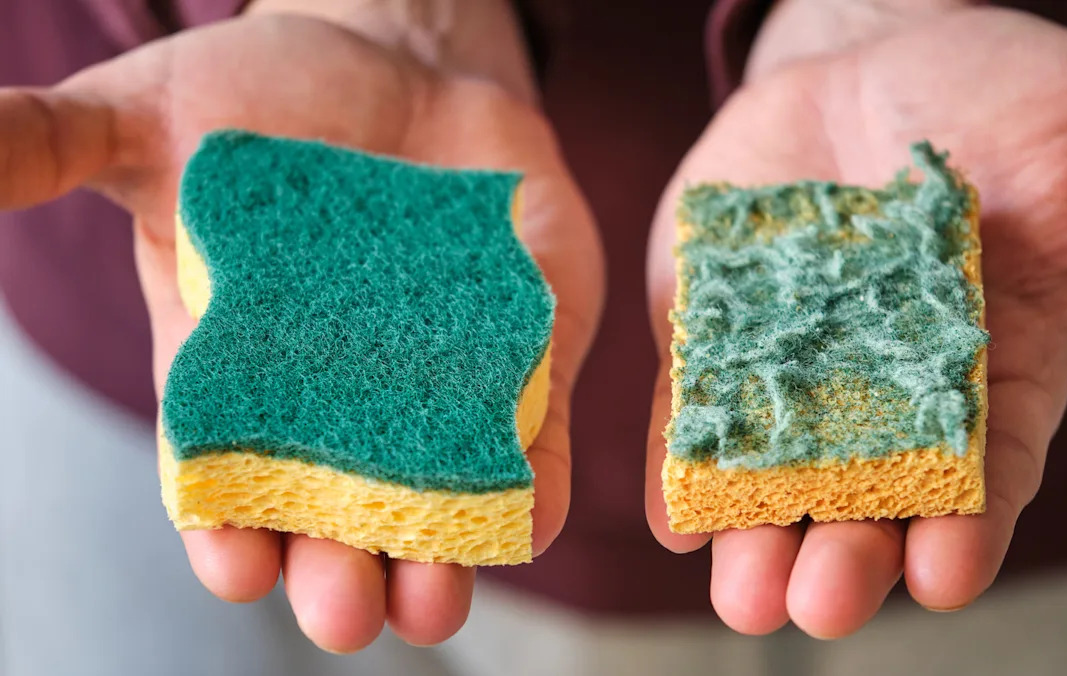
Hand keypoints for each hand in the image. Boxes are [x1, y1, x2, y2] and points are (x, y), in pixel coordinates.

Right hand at [0, 5, 601, 652]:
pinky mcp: (521, 359)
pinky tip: (530, 521)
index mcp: (241, 372)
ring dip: (437, 559)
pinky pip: (531, 439)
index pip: (229, 478)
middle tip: (342, 612)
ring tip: (432, 604)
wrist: (398, 63)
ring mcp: (435, 387)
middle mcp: (339, 400)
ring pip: (436, 502)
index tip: (234, 567)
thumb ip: (53, 147)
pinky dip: (533, 485)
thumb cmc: (263, 101)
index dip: (226, 530)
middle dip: (336, 569)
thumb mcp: (146, 116)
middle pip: (335, 514)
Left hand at [645, 6, 1066, 637]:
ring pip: (776, 479)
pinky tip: (674, 517)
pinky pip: (696, 412)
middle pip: (872, 499)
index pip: (986, 473)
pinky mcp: (717, 335)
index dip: (969, 527)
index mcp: (993, 372)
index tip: (947, 575)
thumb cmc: (1005, 99)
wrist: (876, 59)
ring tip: (746, 595)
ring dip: (755, 540)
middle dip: (848, 555)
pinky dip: (681, 466)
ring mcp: (796, 369)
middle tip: (823, 603)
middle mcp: (891, 392)